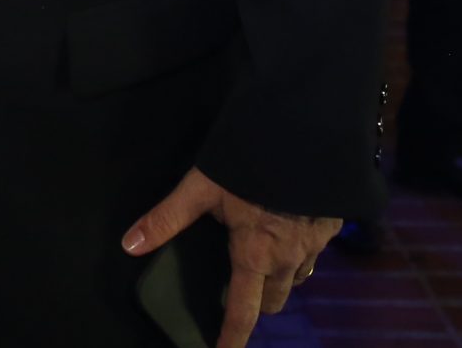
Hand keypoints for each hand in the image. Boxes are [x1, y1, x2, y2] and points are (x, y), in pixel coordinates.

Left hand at [122, 167, 336, 347]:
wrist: (306, 135)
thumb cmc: (249, 163)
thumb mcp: (201, 188)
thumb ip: (167, 218)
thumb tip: (130, 244)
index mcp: (255, 256)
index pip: (243, 312)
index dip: (232, 338)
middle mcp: (287, 260)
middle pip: (273, 301)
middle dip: (257, 303)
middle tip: (240, 291)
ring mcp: (314, 246)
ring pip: (296, 280)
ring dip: (280, 280)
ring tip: (263, 264)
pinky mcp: (332, 228)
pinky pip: (314, 255)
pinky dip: (300, 255)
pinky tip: (291, 236)